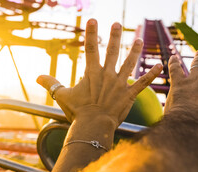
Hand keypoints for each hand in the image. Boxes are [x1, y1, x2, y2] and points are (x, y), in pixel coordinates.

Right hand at [37, 19, 162, 126]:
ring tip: (139, 39)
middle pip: (112, 51)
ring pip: (129, 63)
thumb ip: (52, 84)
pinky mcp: (129, 94)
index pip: (91, 48)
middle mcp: (107, 74)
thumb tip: (37, 76)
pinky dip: (151, 74)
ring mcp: (119, 84)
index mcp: (92, 73)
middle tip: (117, 24)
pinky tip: (160, 66)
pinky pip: (142, 83)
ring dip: (134, 51)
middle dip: (115, 36)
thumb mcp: (62, 96)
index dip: (92, 33)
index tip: (93, 21)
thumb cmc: (78, 111)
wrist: (93, 125)